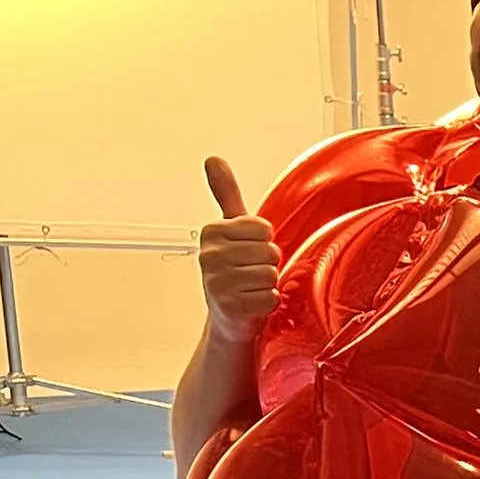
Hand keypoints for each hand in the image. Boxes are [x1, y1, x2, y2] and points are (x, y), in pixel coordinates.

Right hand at [199, 156, 279, 345]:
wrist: (228, 319)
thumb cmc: (236, 271)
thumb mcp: (232, 229)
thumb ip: (226, 194)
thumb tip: (213, 159)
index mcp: (212, 232)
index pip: (263, 228)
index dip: (265, 243)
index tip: (249, 253)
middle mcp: (209, 255)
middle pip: (269, 251)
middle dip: (268, 265)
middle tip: (252, 275)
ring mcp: (217, 282)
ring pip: (270, 274)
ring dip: (268, 285)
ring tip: (252, 289)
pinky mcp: (229, 307)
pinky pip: (270, 298)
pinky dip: (268, 304)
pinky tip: (253, 305)